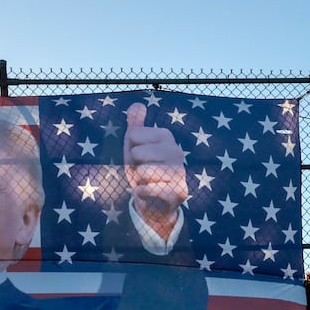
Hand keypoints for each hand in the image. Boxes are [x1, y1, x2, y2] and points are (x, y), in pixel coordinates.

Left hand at [123, 102, 187, 233]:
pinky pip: (146, 189)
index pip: (132, 135)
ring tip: (148, 183)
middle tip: (143, 174)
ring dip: (138, 181)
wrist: (155, 205)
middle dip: (133, 166)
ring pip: (141, 171)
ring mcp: (180, 171)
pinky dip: (141, 194)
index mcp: (165, 135)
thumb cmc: (143, 172)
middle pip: (136, 152)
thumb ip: (135, 126)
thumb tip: (137, 105)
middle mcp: (176, 150)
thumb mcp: (135, 147)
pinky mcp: (179, 191)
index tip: (139, 159)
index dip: (129, 150)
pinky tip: (149, 195)